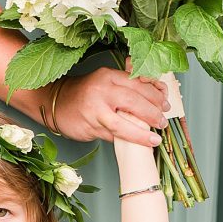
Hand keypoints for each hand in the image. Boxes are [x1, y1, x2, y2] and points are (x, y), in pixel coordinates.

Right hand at [51, 63, 168, 146]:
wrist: (56, 102)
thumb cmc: (86, 93)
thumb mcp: (105, 81)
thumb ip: (127, 85)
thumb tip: (156, 94)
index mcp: (109, 76)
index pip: (138, 83)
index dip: (155, 94)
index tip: (165, 103)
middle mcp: (102, 90)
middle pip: (134, 101)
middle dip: (153, 113)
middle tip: (163, 121)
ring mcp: (95, 109)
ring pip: (123, 123)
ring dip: (142, 133)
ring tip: (155, 139)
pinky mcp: (90, 126)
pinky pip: (113, 135)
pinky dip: (127, 140)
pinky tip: (139, 145)